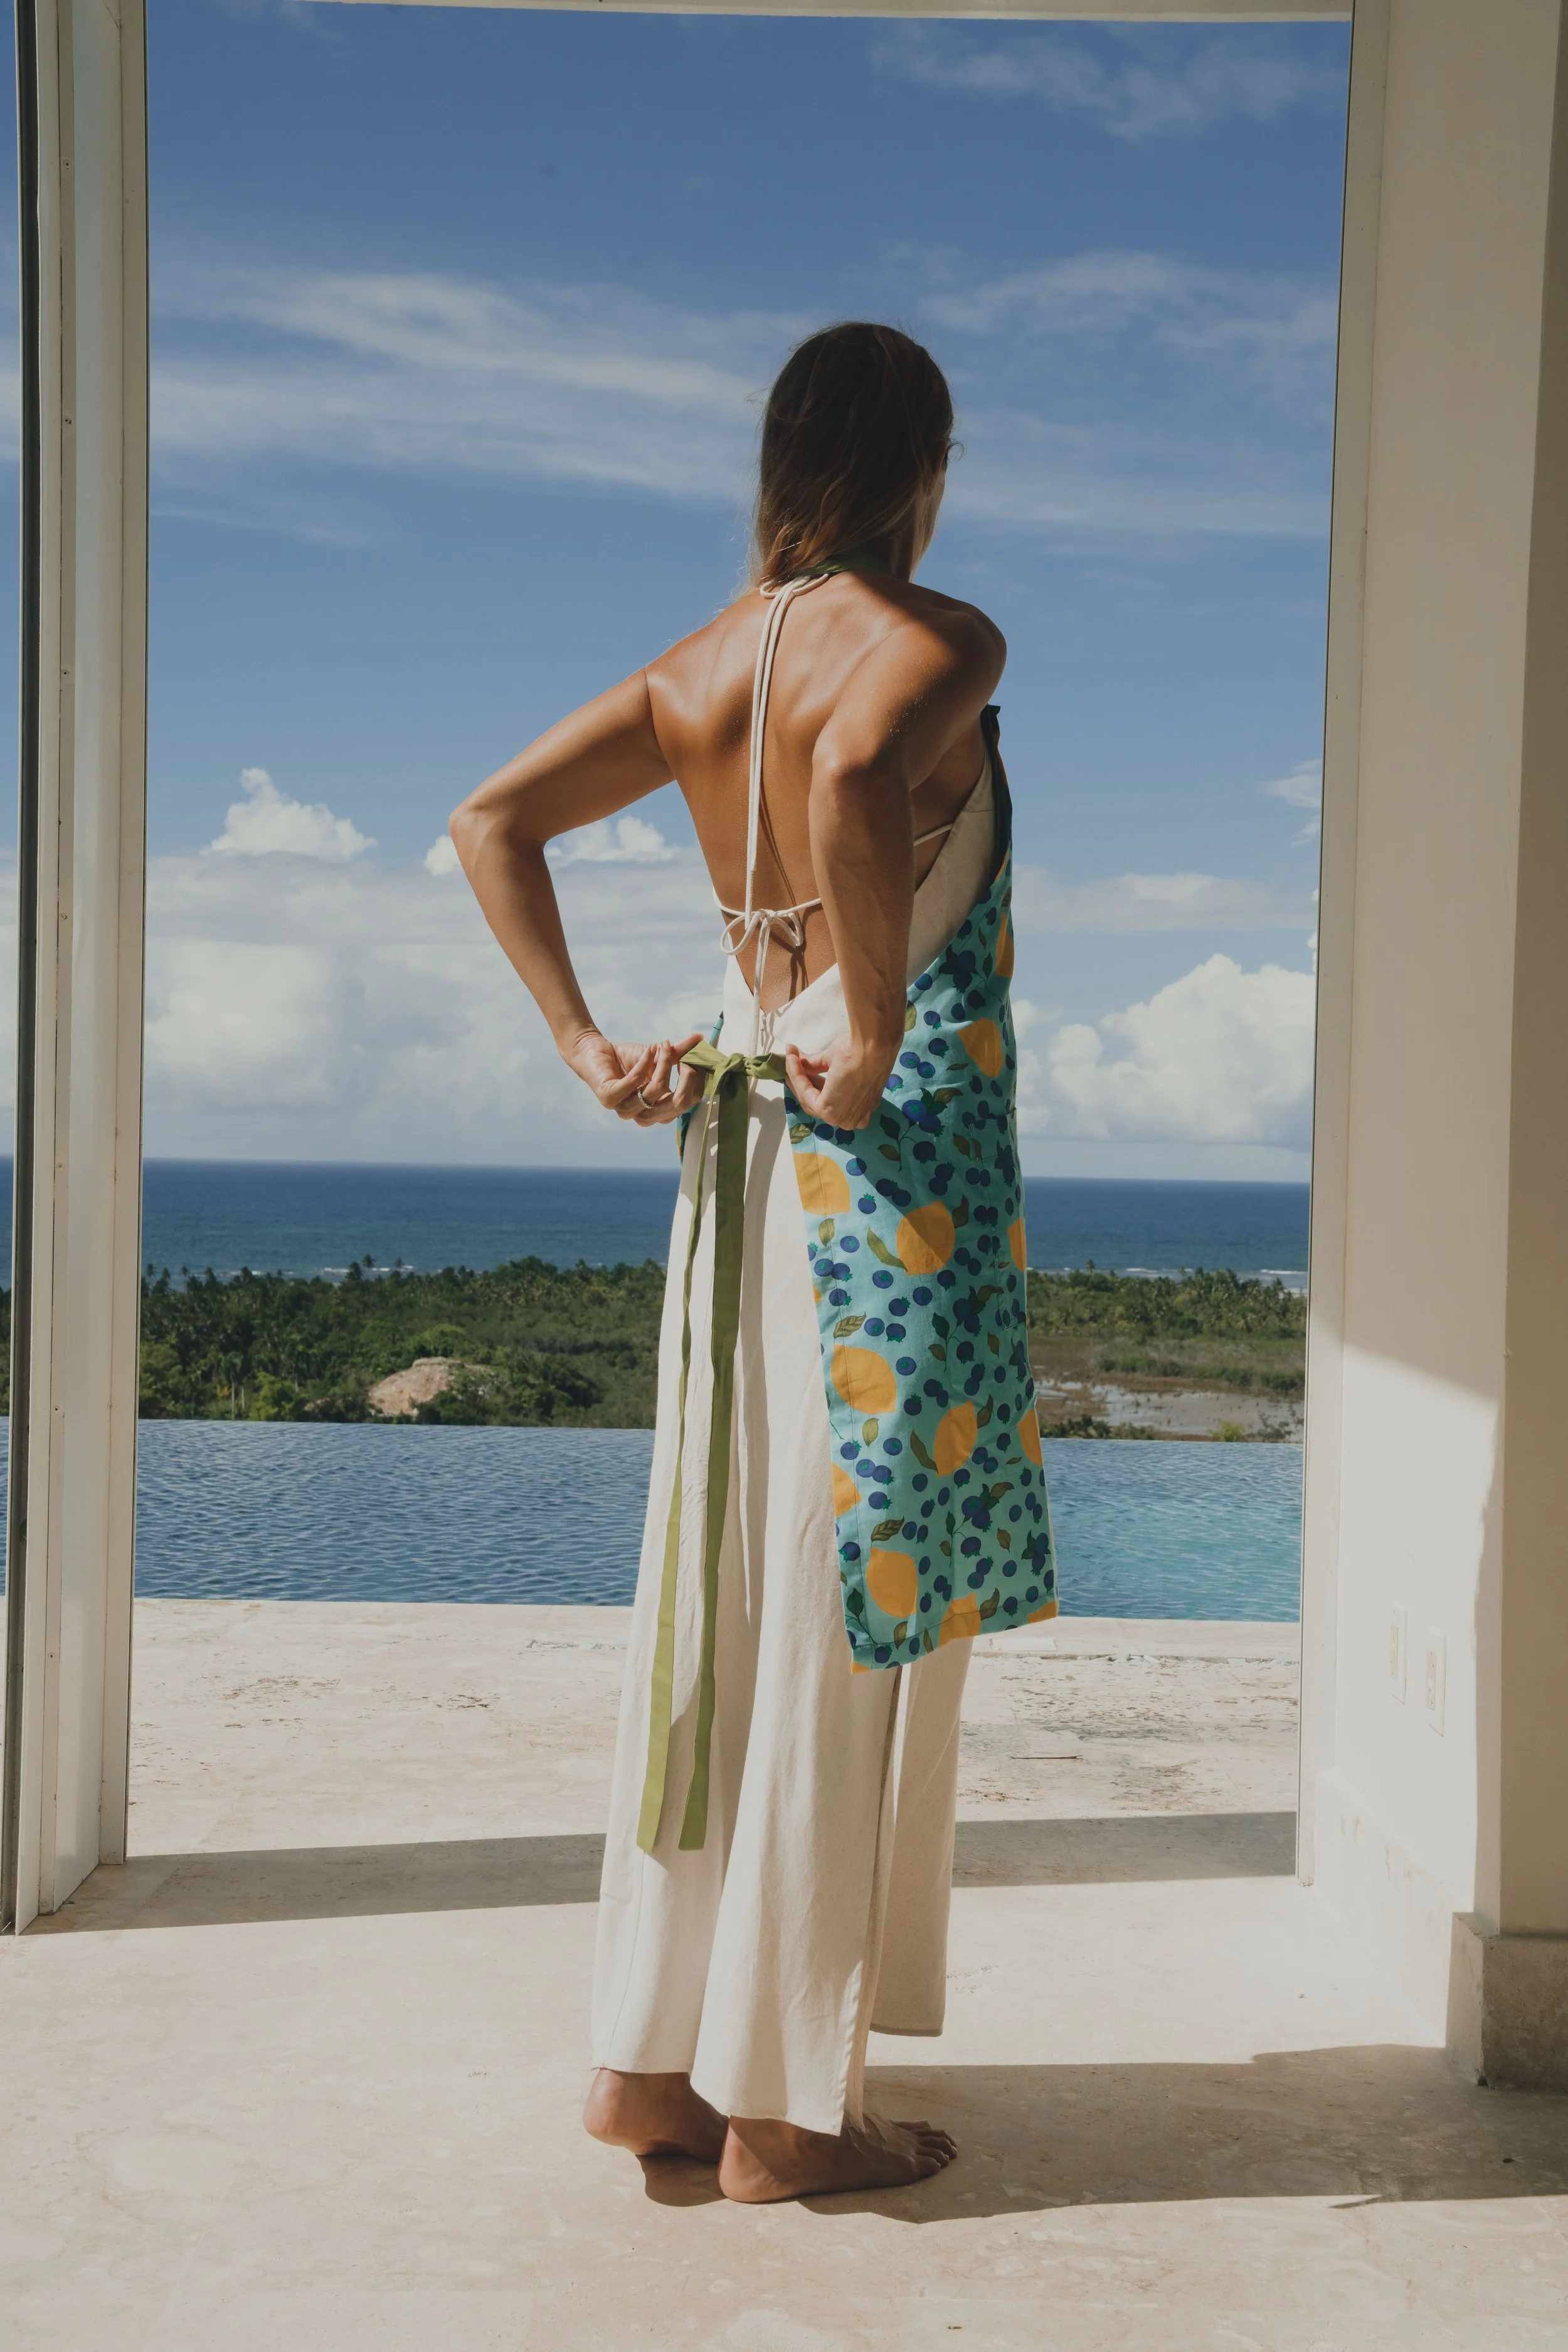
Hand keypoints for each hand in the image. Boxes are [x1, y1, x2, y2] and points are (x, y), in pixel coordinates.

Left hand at [564, 1030, 703, 1124]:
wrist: (593, 1051)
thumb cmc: (626, 1058)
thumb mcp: (658, 1057)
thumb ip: (678, 1053)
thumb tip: (702, 1039)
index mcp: (656, 1112)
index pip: (684, 1106)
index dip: (694, 1084)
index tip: (695, 1061)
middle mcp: (642, 1116)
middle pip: (675, 1104)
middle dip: (684, 1077)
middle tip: (682, 1055)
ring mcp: (624, 1110)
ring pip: (655, 1091)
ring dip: (662, 1065)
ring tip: (662, 1046)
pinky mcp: (609, 1098)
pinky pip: (635, 1081)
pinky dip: (645, 1063)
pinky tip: (650, 1049)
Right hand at [783, 1035, 899, 1132]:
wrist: (870, 1048)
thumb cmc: (861, 1051)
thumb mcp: (835, 1061)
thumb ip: (815, 1066)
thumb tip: (796, 1058)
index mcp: (861, 1110)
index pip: (831, 1101)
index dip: (812, 1082)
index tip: (800, 1064)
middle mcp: (851, 1119)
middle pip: (817, 1101)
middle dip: (802, 1080)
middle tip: (791, 1060)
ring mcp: (840, 1118)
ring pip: (809, 1098)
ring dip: (796, 1076)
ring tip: (790, 1056)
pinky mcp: (828, 1112)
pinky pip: (805, 1093)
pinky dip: (796, 1076)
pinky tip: (791, 1060)